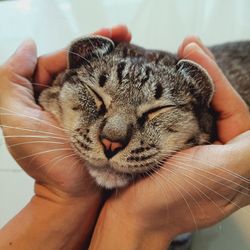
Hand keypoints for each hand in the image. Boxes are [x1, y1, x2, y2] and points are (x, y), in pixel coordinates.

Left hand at [0, 25, 130, 249]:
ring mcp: (91, 108)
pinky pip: (114, 97)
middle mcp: (70, 95)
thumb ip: (12, 80)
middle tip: (126, 33)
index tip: (109, 33)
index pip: (65, 57)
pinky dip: (125, 84)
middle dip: (106, 45)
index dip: (85, 43)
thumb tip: (29, 46)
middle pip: (88, 63)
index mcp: (47, 91)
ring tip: (136, 47)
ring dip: (118, 60)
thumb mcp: (13, 118)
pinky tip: (137, 74)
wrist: (71, 193)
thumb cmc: (43, 161)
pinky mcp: (105, 120)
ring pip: (103, 77)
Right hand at [89, 37, 249, 249]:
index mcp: (237, 155)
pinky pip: (173, 117)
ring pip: (192, 107)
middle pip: (214, 103)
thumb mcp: (228, 171)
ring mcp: (191, 148)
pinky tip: (161, 86)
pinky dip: (167, 99)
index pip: (232, 106)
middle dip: (201, 74)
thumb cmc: (175, 198)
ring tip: (175, 60)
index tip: (193, 51)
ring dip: (184, 83)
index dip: (214, 76)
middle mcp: (218, 150)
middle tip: (187, 48)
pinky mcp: (170, 148)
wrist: (135, 215)